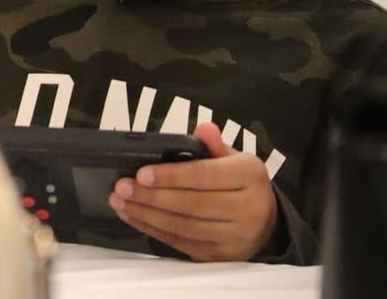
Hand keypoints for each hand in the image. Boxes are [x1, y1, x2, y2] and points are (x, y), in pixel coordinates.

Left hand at [108, 122, 277, 261]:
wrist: (265, 222)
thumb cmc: (240, 183)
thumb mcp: (233, 158)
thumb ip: (214, 145)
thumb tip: (204, 129)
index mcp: (251, 176)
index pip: (205, 176)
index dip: (171, 176)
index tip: (141, 173)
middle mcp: (249, 209)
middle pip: (192, 204)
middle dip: (152, 196)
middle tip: (121, 187)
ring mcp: (236, 238)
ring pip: (184, 227)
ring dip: (146, 214)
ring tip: (120, 202)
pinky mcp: (220, 257)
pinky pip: (181, 243)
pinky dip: (153, 230)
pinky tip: (133, 217)